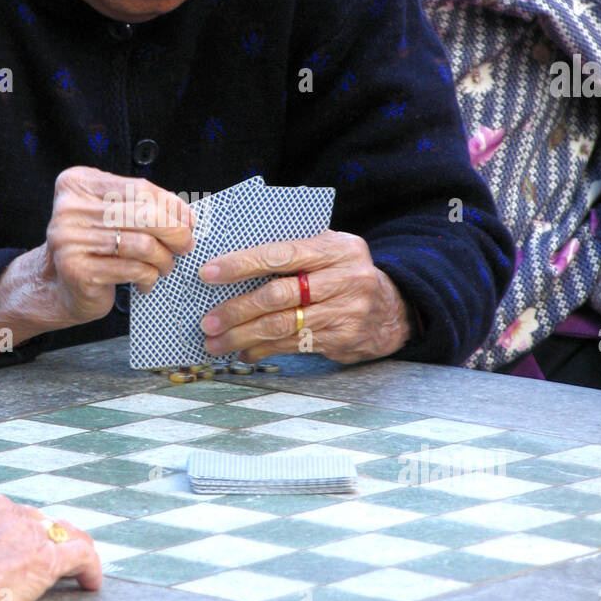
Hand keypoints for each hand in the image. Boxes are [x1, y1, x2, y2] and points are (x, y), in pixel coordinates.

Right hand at [0, 166, 194, 353]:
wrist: (58, 285)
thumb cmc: (95, 247)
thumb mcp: (113, 215)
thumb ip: (142, 206)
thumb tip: (186, 215)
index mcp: (78, 184)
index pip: (138, 187)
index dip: (171, 204)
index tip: (189, 220)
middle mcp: (69, 208)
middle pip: (143, 214)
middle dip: (175, 232)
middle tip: (185, 245)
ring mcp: (70, 240)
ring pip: (142, 245)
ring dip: (163, 259)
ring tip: (164, 266)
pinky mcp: (79, 271)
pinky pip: (133, 269)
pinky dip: (148, 276)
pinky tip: (146, 281)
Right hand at [0, 490, 101, 600]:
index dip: (1, 533)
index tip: (2, 553)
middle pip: (26, 519)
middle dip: (32, 540)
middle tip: (34, 566)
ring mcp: (23, 529)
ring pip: (57, 531)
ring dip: (65, 548)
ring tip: (75, 566)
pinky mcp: (46, 557)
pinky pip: (80, 553)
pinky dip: (89, 567)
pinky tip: (91, 583)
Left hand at [198, 230, 412, 364]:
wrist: (391, 309)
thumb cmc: (343, 273)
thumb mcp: (329, 250)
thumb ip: (293, 250)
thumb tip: (231, 262)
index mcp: (336, 248)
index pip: (282, 254)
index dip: (242, 264)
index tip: (209, 274)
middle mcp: (344, 279)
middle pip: (279, 295)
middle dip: (237, 309)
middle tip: (209, 320)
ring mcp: (345, 312)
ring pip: (283, 326)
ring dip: (243, 336)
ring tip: (216, 341)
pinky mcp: (341, 339)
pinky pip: (293, 345)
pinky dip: (263, 350)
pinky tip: (243, 351)